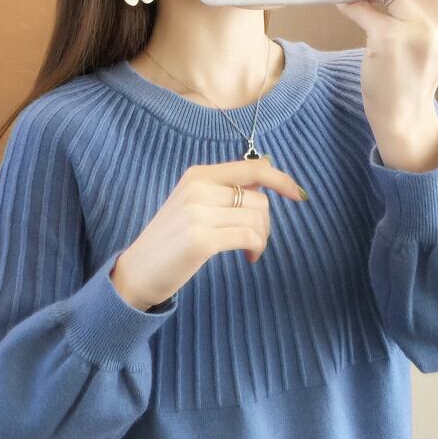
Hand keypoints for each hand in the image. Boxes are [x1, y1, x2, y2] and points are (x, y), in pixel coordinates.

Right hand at [112, 158, 306, 310]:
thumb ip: (226, 188)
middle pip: (259, 199)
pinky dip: (256, 249)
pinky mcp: (201, 239)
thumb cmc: (171, 241)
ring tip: (251, 252)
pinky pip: (249, 236)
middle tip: (256, 242)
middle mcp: (198, 188)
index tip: (299, 196)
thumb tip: (267, 167)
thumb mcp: (194, 204)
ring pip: (257, 218)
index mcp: (198, 175)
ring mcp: (197, 212)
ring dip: (262, 239)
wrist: (137, 271)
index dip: (282, 180)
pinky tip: (249, 259)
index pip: (253, 167)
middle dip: (267, 224)